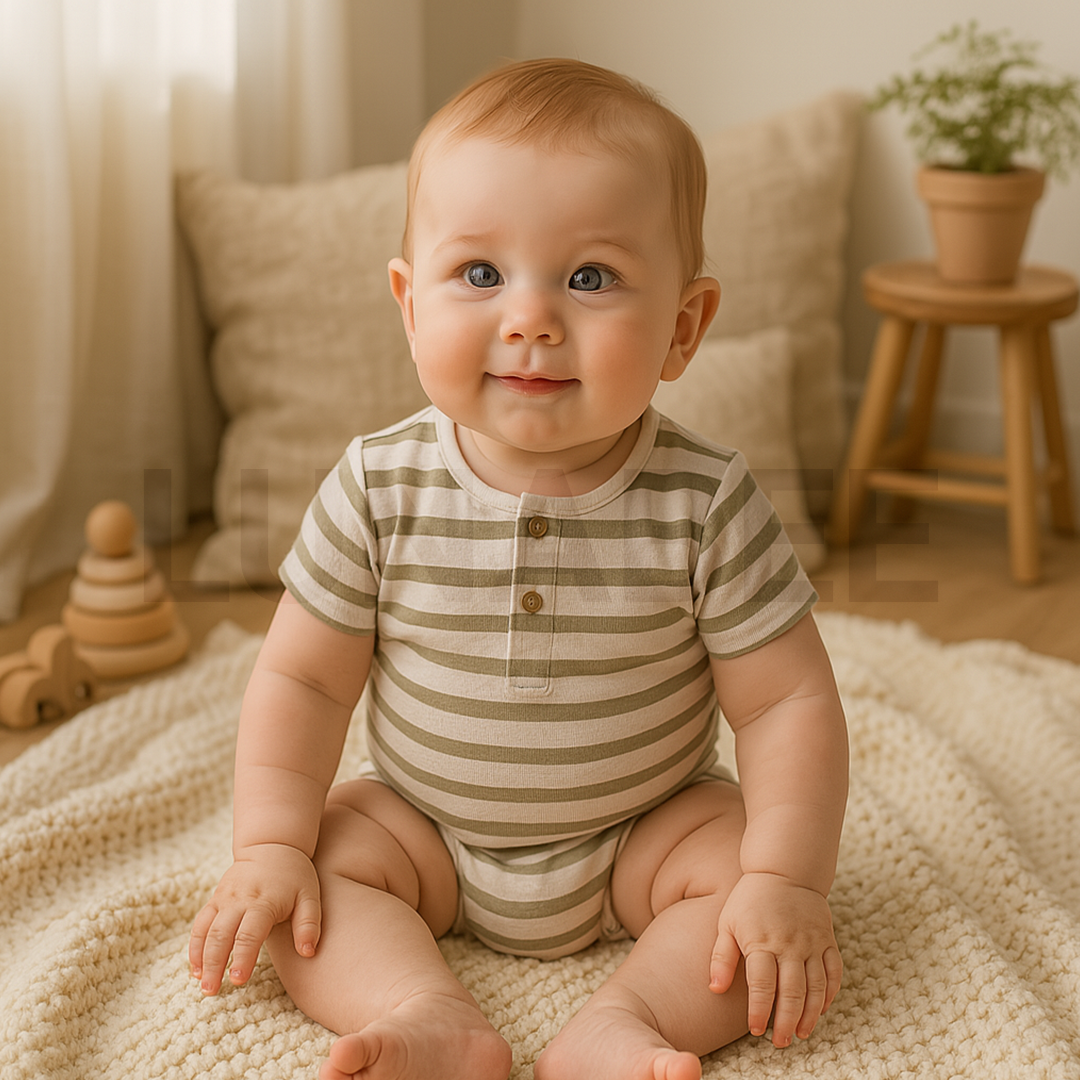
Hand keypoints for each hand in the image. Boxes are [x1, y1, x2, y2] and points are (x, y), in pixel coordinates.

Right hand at [189, 843, 320, 994]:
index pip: (249, 933)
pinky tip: (196, 967)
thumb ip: (309, 924)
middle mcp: (239, 900)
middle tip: (212, 991)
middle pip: (221, 935)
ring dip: (201, 958)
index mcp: (264, 901)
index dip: (242, 957)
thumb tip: (307, 953)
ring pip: (206, 930)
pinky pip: (200, 923)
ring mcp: (224, 899)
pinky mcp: (215, 899)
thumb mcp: (310, 896)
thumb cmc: (295, 875)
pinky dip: (195, 946)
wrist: (272, 845)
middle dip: (215, 964)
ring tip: (202, 984)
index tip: (238, 981)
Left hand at [709, 871, 841, 1046]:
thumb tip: (714, 989)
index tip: (756, 1029)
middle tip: (779, 1042)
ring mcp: (812, 943)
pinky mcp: (827, 940)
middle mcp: (790, 944)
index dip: (760, 1011)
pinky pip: (834, 973)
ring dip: (810, 1015)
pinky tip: (822, 1010)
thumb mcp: (727, 922)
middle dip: (785, 1022)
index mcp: (762, 941)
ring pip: (816, 988)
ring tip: (800, 1034)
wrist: (784, 869)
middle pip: (792, 992)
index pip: (762, 985)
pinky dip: (830, 995)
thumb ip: (721, 957)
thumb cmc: (750, 899)